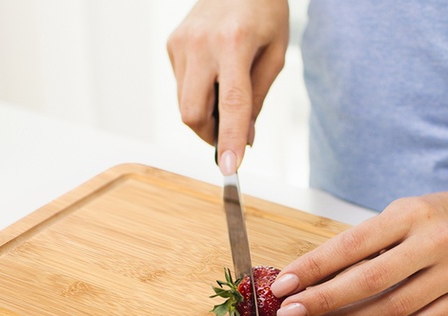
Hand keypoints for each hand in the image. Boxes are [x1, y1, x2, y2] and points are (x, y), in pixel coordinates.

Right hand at [167, 0, 288, 173]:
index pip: (231, 104)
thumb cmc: (264, 13)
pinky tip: (213, 71)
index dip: (229, 140)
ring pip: (184, 104)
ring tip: (225, 91)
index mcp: (235, 43)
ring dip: (205, 113)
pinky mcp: (171, 44)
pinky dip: (198, 92)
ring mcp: (181, 43)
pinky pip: (181, 86)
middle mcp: (202, 43)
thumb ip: (258, 99)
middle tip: (228, 135)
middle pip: (193, 113)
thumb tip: (243, 139)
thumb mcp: (275, 55)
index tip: (230, 168)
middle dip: (210, 134)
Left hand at [270, 190, 447, 315]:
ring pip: (394, 307)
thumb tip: (307, 278)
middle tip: (290, 313)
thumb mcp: (396, 215)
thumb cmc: (431, 219)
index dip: (313, 267)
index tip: (282, 285)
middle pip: (370, 279)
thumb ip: (360, 245)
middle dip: (323, 300)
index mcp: (409, 215)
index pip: (351, 244)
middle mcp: (435, 242)